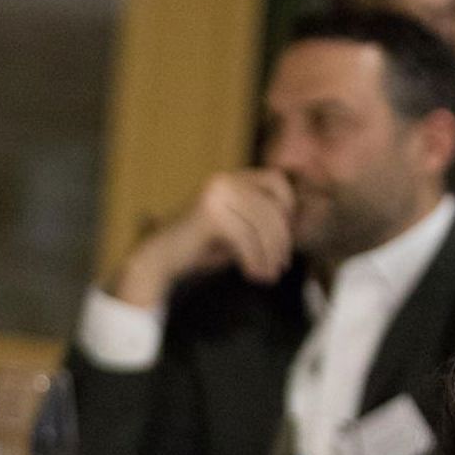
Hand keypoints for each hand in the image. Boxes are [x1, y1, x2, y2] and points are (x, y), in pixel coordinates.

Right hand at [111, 169, 295, 306]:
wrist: (159, 259)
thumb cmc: (198, 248)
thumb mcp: (236, 230)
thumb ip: (259, 223)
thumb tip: (295, 228)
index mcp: (230, 179)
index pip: (275, 180)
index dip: (288, 206)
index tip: (285, 237)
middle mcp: (224, 180)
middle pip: (271, 205)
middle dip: (281, 239)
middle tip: (281, 266)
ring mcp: (215, 195)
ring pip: (261, 223)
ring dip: (269, 253)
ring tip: (268, 275)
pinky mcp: (210, 214)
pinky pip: (245, 238)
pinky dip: (254, 259)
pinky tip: (253, 275)